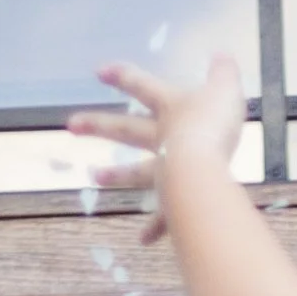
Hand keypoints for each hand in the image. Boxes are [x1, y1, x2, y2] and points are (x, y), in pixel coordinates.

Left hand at [68, 57, 248, 238]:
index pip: (142, 86)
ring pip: (136, 172)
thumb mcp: (226, 89)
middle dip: (98, 125)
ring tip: (94, 178)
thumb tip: (223, 55)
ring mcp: (165, 171)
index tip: (98, 73)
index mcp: (171, 108)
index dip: (122, 76)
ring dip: (115, 175)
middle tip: (70, 125)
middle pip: (125, 129)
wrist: (205, 167)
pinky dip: (155, 228)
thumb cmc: (214, 124)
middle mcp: (162, 138)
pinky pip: (163, 216)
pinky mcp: (175, 200)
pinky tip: (143, 239)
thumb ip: (224, 73)